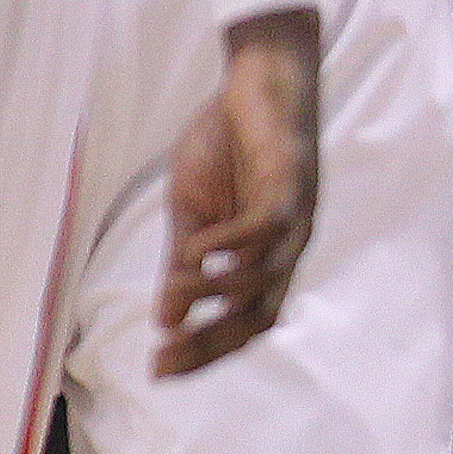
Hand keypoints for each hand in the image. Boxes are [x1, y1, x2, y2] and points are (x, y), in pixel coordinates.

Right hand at [159, 6, 319, 374]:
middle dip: (213, 341)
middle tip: (164, 355)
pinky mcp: (292, 182)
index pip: (242, 324)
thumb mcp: (191, 215)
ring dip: (217, 289)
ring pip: (265, 275)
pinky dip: (235, 243)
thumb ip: (182, 267)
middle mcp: (288, 248)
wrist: (254, 83)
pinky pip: (269, 224)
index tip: (158, 370)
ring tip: (176, 289)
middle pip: (259, 314)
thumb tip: (165, 323)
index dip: (204, 352)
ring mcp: (294, 217)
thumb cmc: (226, 147)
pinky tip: (201, 248)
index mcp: (264, 260)